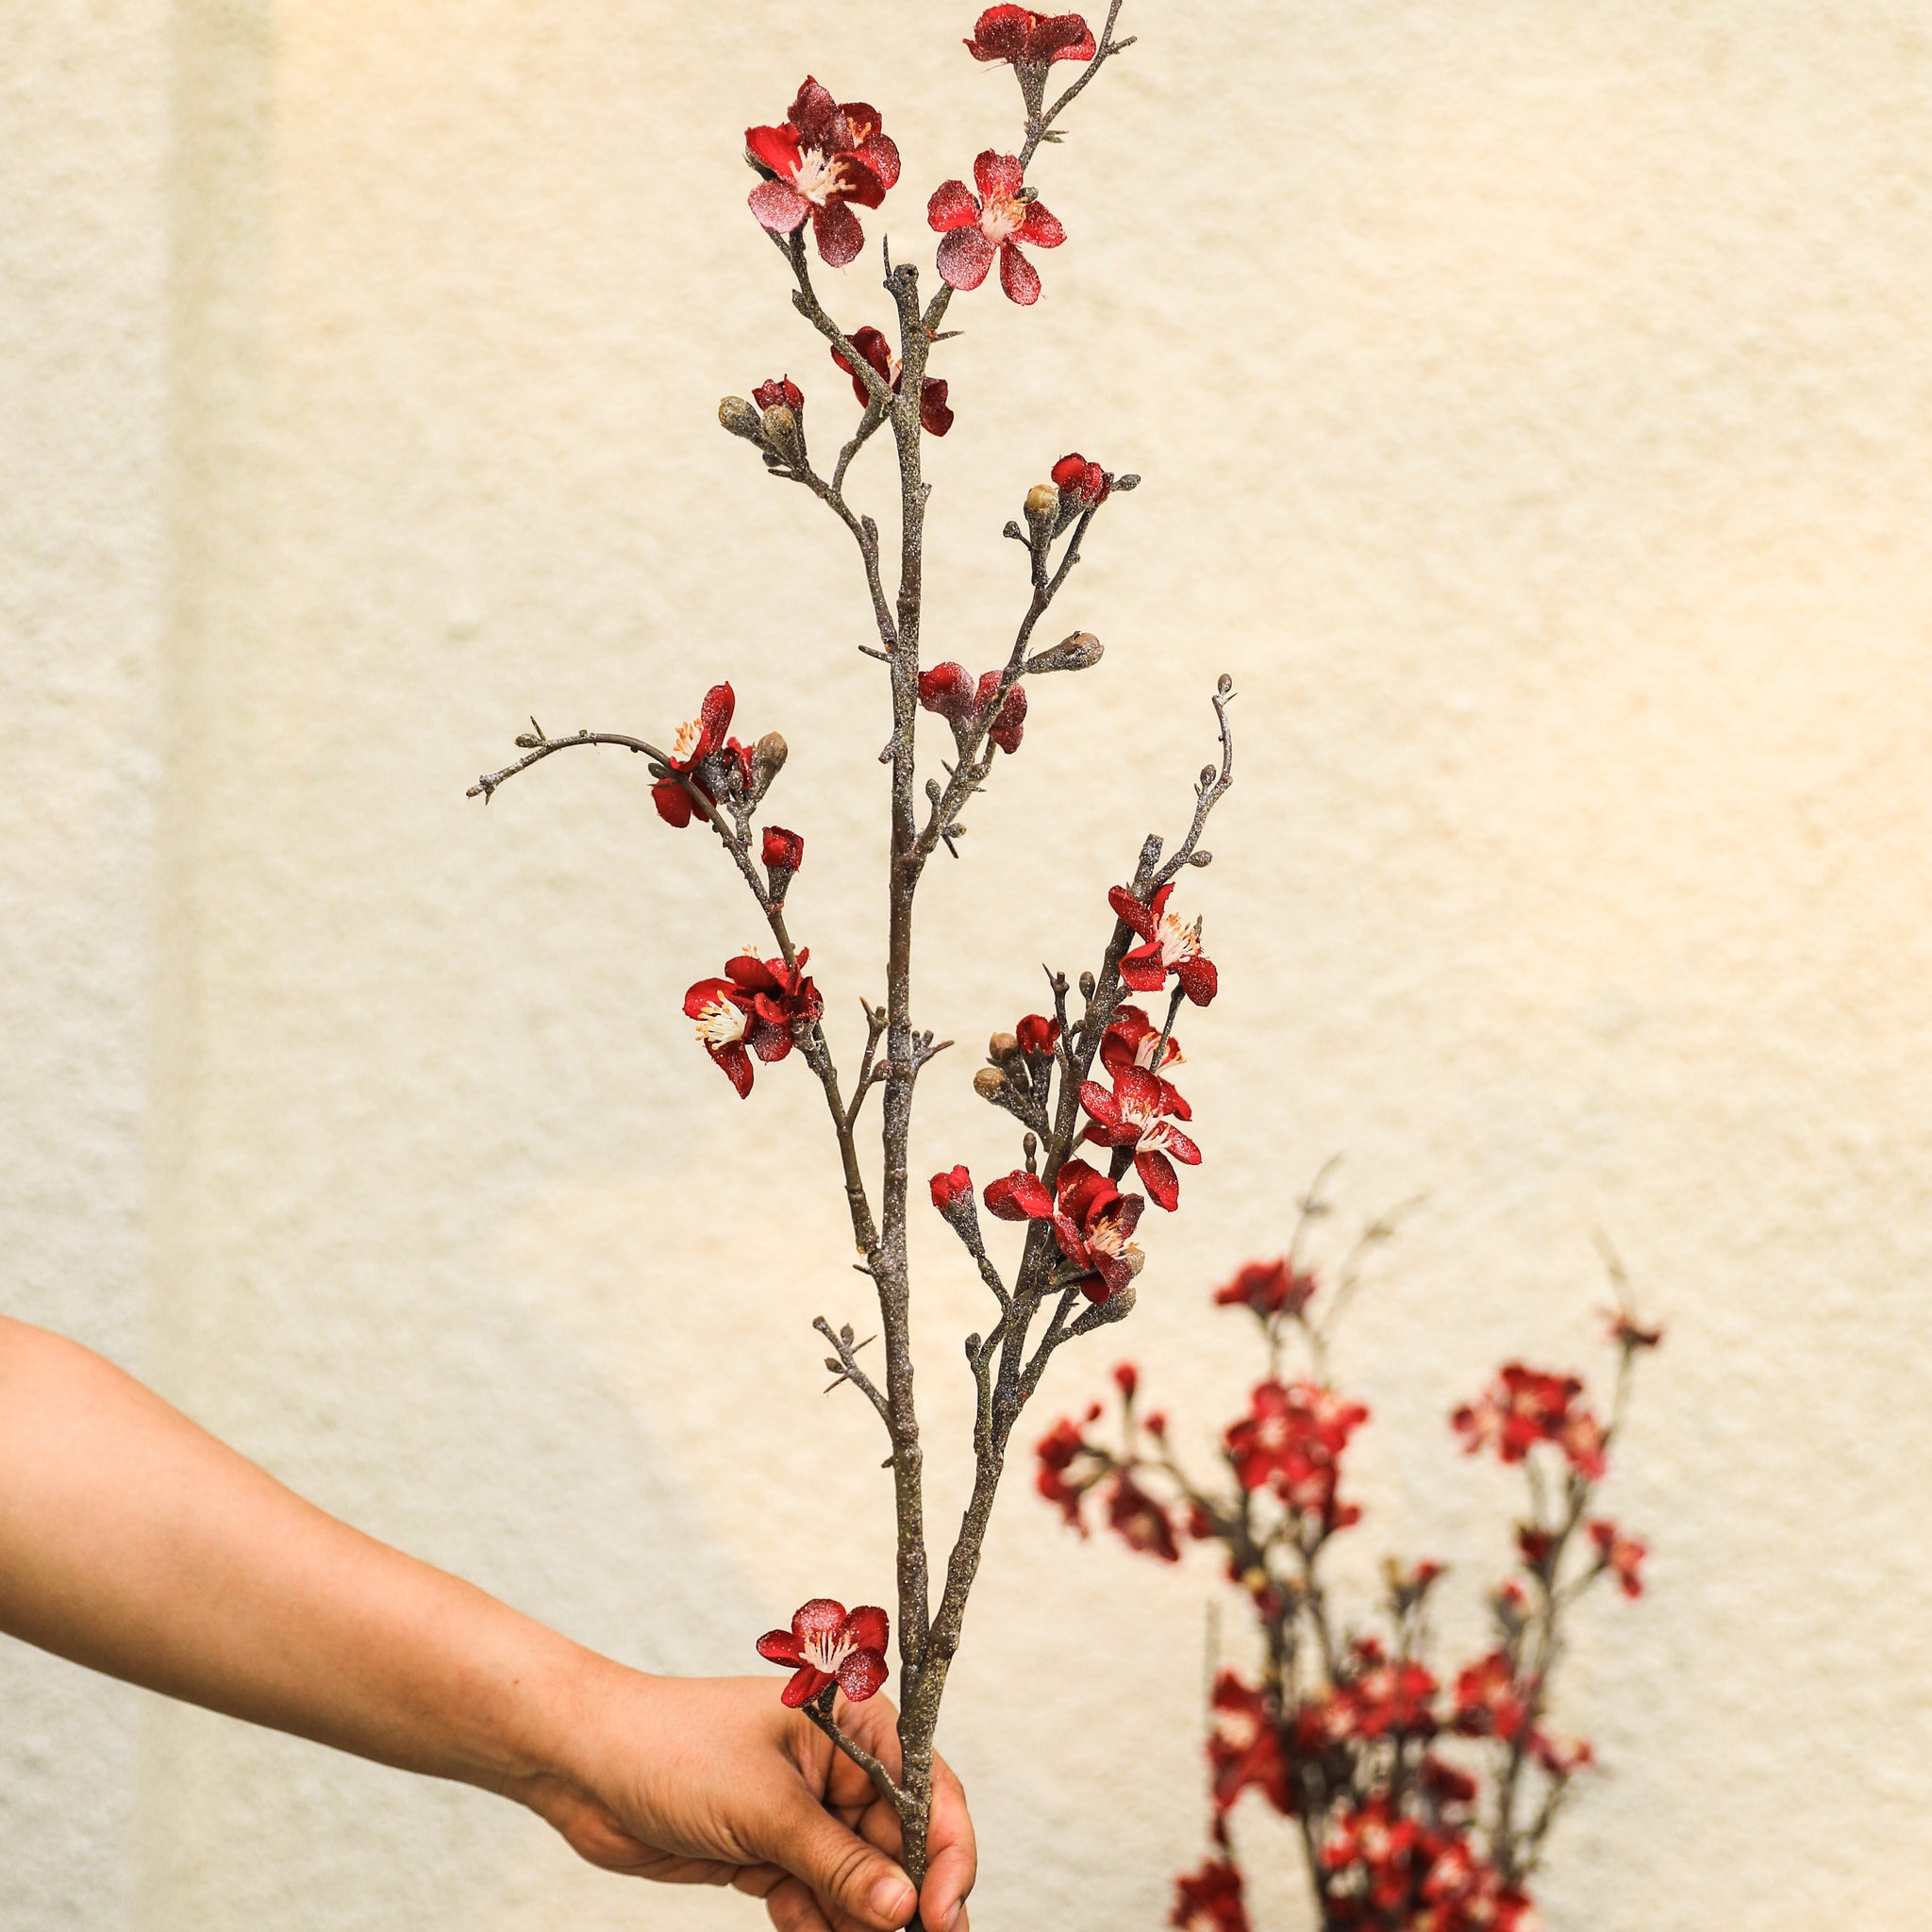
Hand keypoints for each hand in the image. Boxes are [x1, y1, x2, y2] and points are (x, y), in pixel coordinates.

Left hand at [519, 1668, 974, 1931]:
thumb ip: (839, 1862)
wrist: (586, 1766)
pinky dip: (818, 1924)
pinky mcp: (771, 1851)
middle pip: (899, 1845)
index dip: (948, 1854)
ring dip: (859, 1922)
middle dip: (902, 1903)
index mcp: (853, 1724)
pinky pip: (817, 1898)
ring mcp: (803, 1811)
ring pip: (858, 1881)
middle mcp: (838, 1766)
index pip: (927, 1790)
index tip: (944, 1916)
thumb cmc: (676, 1749)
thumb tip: (905, 1909)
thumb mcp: (766, 1808)